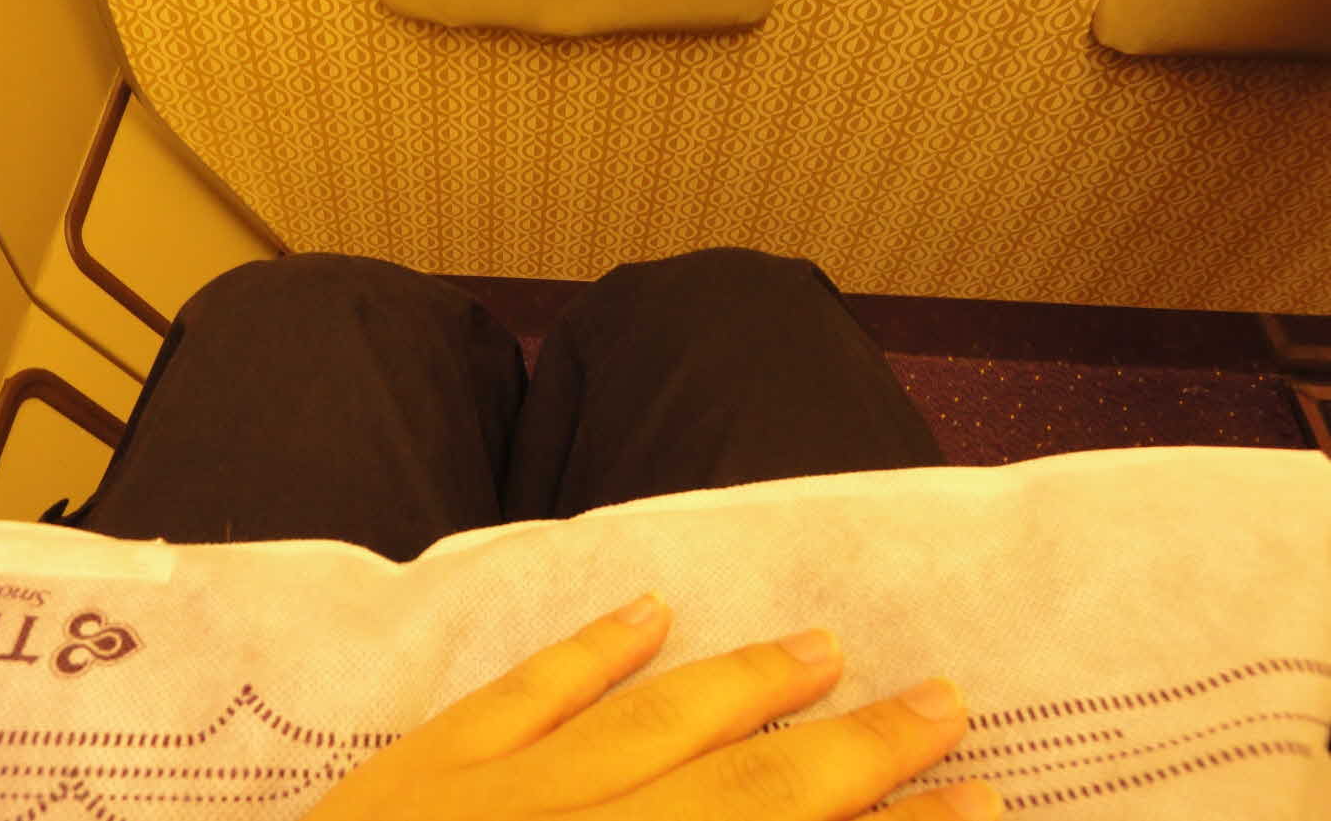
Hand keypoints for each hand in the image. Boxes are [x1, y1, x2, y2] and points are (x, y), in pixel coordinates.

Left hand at [303, 592, 1001, 820]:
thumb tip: (750, 818)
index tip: (986, 805)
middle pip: (755, 795)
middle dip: (861, 753)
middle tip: (944, 700)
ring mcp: (503, 806)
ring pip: (655, 725)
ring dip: (748, 681)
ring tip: (827, 643)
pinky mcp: (421, 773)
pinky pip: (524, 694)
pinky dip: (592, 647)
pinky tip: (652, 607)